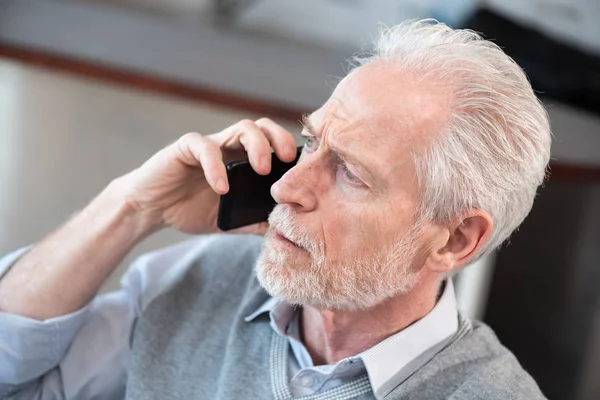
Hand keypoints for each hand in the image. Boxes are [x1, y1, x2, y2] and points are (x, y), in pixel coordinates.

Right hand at [117, 118, 296, 233]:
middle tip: (290, 160)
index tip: (305, 169)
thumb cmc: (190, 209)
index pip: (273, 144)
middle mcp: (230, 147)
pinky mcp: (186, 148)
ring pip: (241, 128)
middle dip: (281, 138)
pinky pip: (204, 147)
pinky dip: (216, 166)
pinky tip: (221, 188)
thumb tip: (283, 230)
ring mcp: (210, 145)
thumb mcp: (230, 220)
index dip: (291, 150)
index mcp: (244, 160)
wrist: (151, 209)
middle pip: (263, 127)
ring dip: (258, 145)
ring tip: (263, 170)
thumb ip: (254, 221)